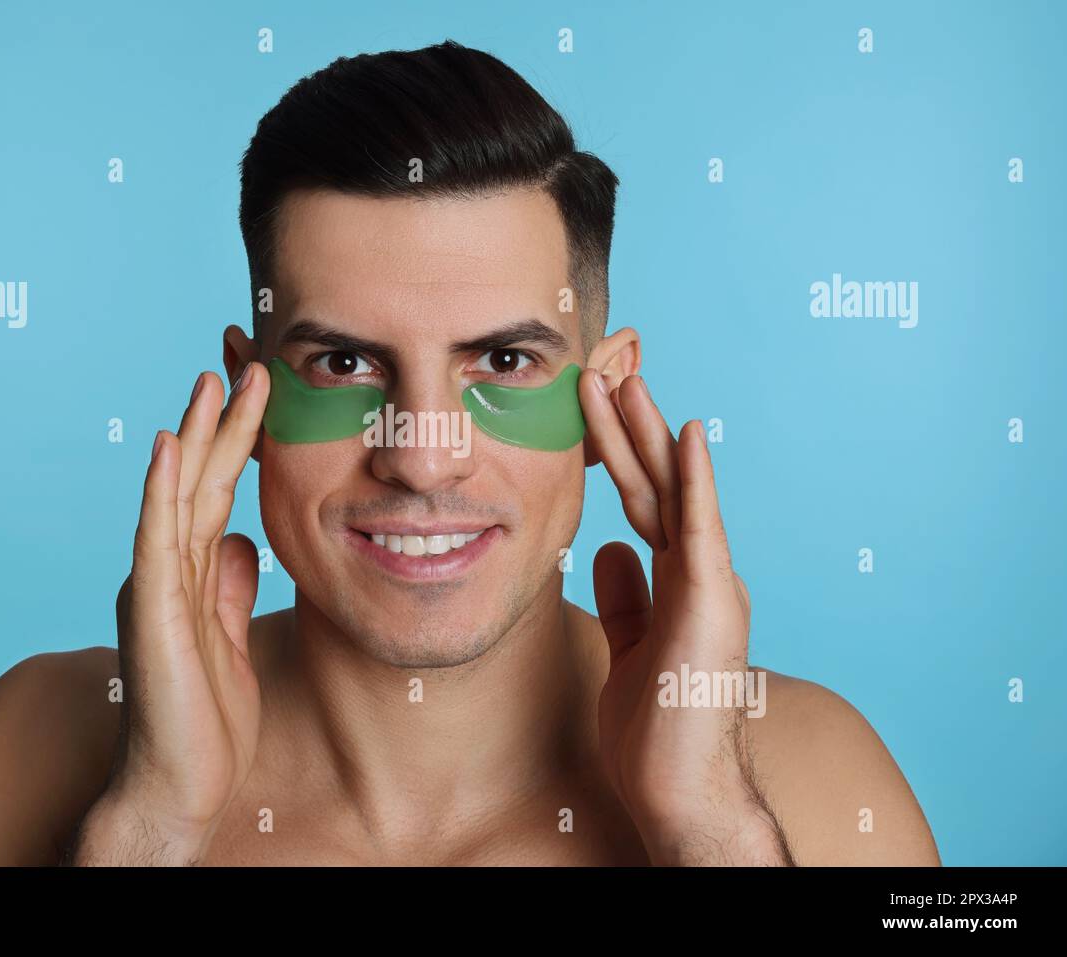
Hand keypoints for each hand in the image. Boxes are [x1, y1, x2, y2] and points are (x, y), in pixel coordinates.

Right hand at [72, 362, 268, 864]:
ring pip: (179, 494)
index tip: (261, 396)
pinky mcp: (150, 608)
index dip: (238, 445)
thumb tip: (243, 540)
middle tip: (249, 363)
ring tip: (214, 380)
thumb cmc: (203, 717)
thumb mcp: (228, 635)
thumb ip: (229, 585)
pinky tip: (168, 446)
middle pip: (201, 480)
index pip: (218, 494)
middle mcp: (167, 570)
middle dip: (225, 422)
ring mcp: (155, 585)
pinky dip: (161, 489)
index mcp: (189, 574)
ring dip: (198, 435)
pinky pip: (156, 538)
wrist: (179, 782)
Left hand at [580, 369, 791, 865]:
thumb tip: (611, 550)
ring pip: (674, 492)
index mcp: (678, 582)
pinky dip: (696, 479)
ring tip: (627, 377)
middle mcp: (699, 574)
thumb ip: (627, 595)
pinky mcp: (712, 603)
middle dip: (629, 425)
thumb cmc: (658, 727)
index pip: (644, 501)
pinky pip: (700, 529)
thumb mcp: (631, 646)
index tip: (599, 406)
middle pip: (657, 484)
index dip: (622, 453)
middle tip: (606, 369)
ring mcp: (710, 585)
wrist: (681, 789)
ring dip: (648, 433)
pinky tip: (689, 432)